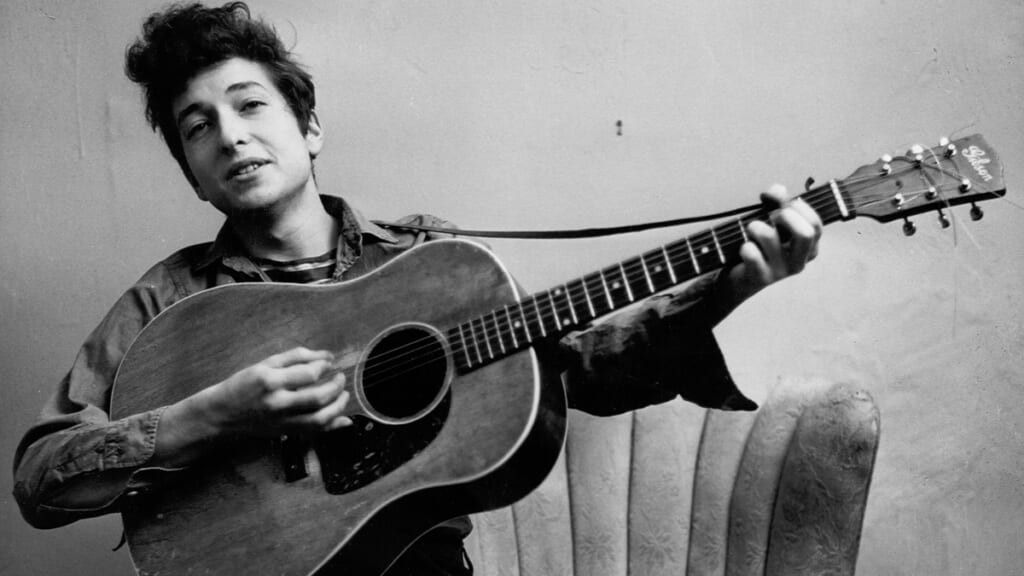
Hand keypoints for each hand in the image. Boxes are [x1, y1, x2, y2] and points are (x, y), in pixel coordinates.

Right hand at [195, 347, 352, 435]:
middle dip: (336, 387)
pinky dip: (333, 426)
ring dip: (338, 407)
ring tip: (343, 394)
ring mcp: (282, 422)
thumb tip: (327, 356)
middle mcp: (277, 404)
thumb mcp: (265, 364)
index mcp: (270, 381)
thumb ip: (296, 357)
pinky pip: (314, 432)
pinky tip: (343, 419)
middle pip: (317, 398)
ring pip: (319, 419)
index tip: (329, 363)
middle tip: (340, 378)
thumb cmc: (243, 384)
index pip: (308, 374)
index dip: (324, 367)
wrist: (222, 414)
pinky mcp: (285, 432)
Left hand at [719, 184, 822, 308]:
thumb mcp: (772, 223)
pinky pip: (752, 254)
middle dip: (786, 216)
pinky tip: (745, 247)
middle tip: (771, 216)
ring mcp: (780, 271)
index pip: (815, 224)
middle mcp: (799, 261)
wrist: (740, 278)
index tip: (784, 204)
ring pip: (771, 238)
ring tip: (751, 228)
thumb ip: (778, 203)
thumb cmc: (760, 246)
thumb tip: (778, 189)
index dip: (799, 207)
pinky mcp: (760, 277)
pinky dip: (745, 245)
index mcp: (808, 248)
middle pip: (806, 233)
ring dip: (757, 226)